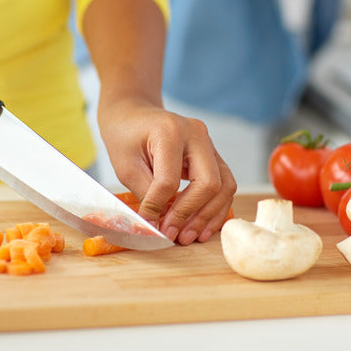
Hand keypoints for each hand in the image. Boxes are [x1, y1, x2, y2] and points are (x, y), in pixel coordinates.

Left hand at [99, 98, 236, 245]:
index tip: (150, 226)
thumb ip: (146, 193)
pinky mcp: (214, 155)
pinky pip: (224, 185)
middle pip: (209, 183)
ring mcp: (210, 143)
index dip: (159, 207)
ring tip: (189, 237)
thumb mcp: (126, 165)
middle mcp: (197, 134)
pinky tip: (201, 227)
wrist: (134, 113)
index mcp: (170, 131)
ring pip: (224, 186)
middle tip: (174, 236)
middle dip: (192, 215)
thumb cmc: (125, 136)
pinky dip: (215, 209)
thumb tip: (159, 224)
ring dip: (208, 216)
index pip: (170, 180)